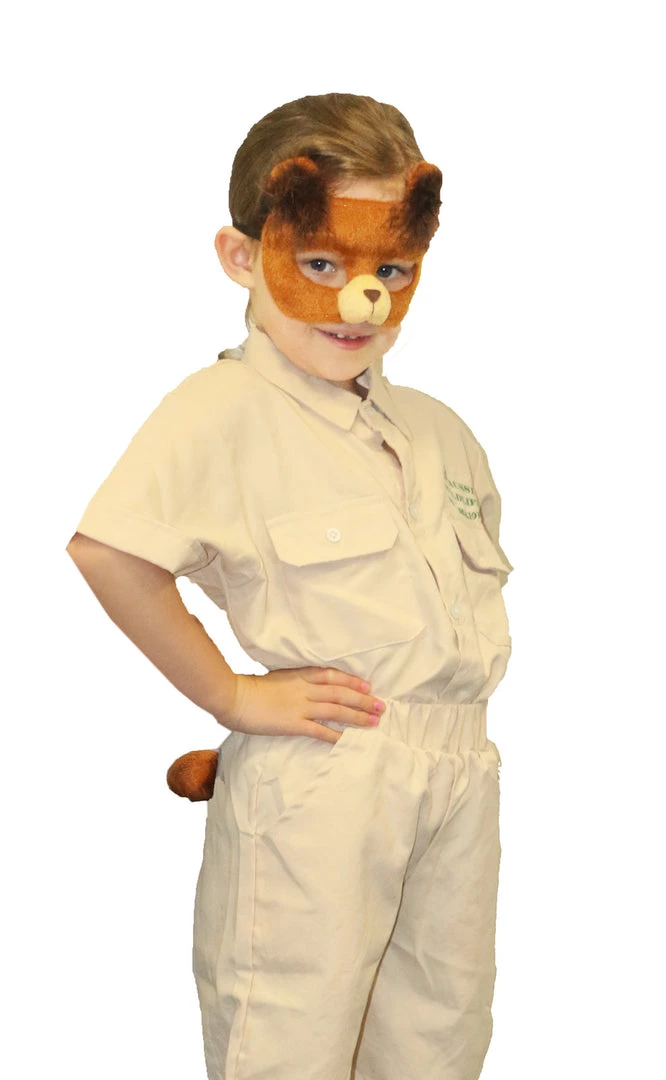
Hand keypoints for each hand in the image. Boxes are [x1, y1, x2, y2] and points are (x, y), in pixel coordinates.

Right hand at [217, 667, 384, 744]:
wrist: (233, 696)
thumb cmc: (250, 688)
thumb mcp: (275, 677)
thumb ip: (292, 681)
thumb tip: (302, 686)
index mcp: (299, 675)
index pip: (332, 676)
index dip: (352, 681)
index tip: (367, 685)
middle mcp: (305, 689)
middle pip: (340, 693)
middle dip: (362, 699)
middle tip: (380, 705)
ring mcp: (300, 706)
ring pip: (336, 710)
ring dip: (357, 716)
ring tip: (373, 721)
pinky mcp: (293, 724)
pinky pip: (320, 730)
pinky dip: (336, 736)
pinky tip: (348, 741)